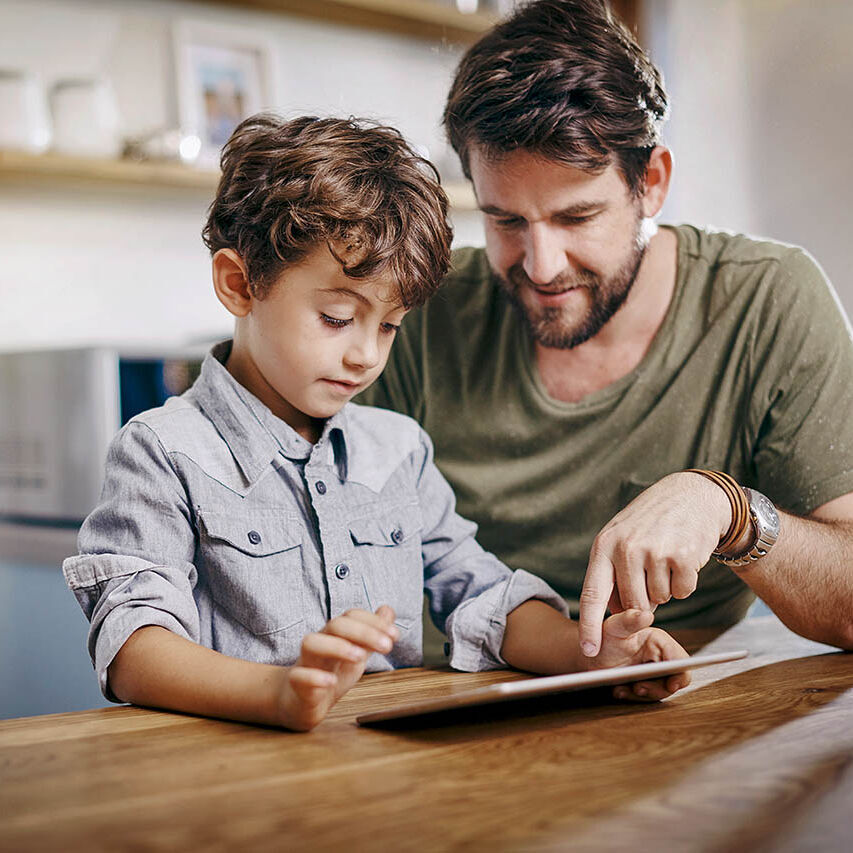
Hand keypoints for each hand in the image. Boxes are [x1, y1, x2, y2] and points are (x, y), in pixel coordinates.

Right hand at [276, 605, 397, 730]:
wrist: (300, 702)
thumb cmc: (329, 672)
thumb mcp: (356, 653)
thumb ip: (372, 634)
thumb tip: (387, 610)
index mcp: (336, 635)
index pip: (352, 616)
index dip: (374, 622)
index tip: (395, 635)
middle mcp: (321, 644)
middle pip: (335, 625)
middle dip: (363, 632)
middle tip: (387, 646)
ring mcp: (306, 663)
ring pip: (311, 643)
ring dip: (336, 646)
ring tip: (359, 657)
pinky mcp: (297, 686)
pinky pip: (298, 677)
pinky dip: (314, 677)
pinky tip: (331, 682)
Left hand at [578, 472, 729, 656]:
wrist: (689, 495)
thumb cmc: (650, 523)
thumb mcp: (621, 540)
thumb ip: (613, 575)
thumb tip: (617, 615)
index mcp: (604, 547)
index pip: (592, 595)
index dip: (589, 626)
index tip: (587, 650)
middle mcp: (626, 549)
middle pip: (633, 606)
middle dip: (644, 600)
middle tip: (650, 573)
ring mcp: (654, 552)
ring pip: (660, 600)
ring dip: (665, 587)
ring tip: (665, 559)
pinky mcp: (683, 556)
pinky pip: (683, 592)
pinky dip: (685, 582)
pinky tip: (682, 558)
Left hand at [583, 609, 690, 700]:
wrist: (590, 657)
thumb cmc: (603, 639)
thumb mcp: (613, 628)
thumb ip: (628, 620)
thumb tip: (646, 615)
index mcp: (658, 641)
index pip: (679, 658)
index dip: (680, 673)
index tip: (671, 685)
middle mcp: (659, 656)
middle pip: (674, 679)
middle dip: (657, 688)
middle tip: (637, 688)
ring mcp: (654, 672)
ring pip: (661, 691)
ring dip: (643, 694)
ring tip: (622, 688)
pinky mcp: (646, 685)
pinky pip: (648, 697)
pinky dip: (634, 697)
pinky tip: (619, 691)